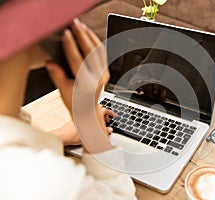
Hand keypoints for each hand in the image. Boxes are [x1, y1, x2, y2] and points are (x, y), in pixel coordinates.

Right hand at [47, 19, 111, 146]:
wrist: (89, 113)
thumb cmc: (75, 104)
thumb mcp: (63, 91)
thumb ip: (57, 75)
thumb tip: (49, 62)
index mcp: (85, 84)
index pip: (77, 60)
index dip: (70, 46)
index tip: (65, 34)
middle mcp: (97, 79)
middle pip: (90, 52)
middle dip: (82, 35)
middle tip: (74, 24)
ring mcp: (104, 75)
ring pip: (99, 51)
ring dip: (90, 36)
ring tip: (81, 26)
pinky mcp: (106, 73)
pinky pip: (102, 54)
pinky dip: (96, 43)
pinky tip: (90, 36)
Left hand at [50, 106, 115, 145]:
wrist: (62, 135)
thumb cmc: (73, 136)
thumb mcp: (91, 136)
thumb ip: (102, 132)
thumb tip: (109, 130)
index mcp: (91, 114)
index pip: (104, 110)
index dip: (110, 113)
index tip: (113, 115)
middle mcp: (86, 111)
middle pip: (99, 108)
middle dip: (104, 113)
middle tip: (107, 120)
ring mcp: (81, 112)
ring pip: (93, 109)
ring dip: (98, 114)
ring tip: (99, 121)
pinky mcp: (76, 116)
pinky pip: (87, 112)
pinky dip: (92, 115)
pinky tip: (91, 122)